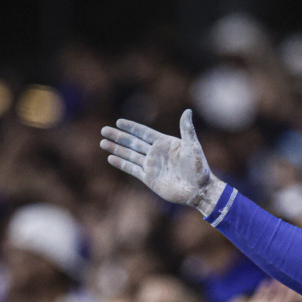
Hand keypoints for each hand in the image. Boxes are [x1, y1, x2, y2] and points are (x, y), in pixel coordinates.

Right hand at [101, 109, 223, 215]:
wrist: (198, 190)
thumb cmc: (199, 168)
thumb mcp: (193, 146)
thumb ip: (187, 129)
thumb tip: (187, 111)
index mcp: (165, 143)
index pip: (144, 133)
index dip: (132, 127)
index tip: (119, 122)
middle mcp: (156, 153)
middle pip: (133, 142)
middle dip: (119, 136)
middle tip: (104, 130)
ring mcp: (152, 166)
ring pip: (129, 155)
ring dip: (116, 149)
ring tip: (103, 142)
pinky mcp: (149, 179)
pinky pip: (132, 169)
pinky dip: (121, 164)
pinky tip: (111, 158)